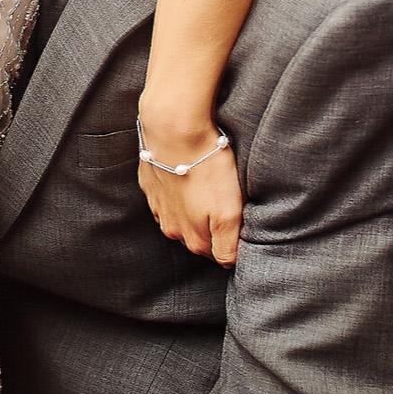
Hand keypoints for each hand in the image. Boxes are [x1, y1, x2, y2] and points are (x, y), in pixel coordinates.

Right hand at [136, 114, 243, 265]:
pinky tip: (189, 175)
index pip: (217, 253)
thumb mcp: (229, 212)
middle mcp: (172, 228)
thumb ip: (228, 245)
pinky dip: (179, 191)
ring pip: (182, 217)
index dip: (232, 241)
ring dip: (194, 208)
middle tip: (227, 203)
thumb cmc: (207, 168)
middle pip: (199, 236)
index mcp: (193, 238)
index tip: (240, 223)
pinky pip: (168, 196)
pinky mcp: (151, 185)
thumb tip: (229, 263)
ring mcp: (158, 206)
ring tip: (208, 187)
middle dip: (213, 226)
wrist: (174, 130)